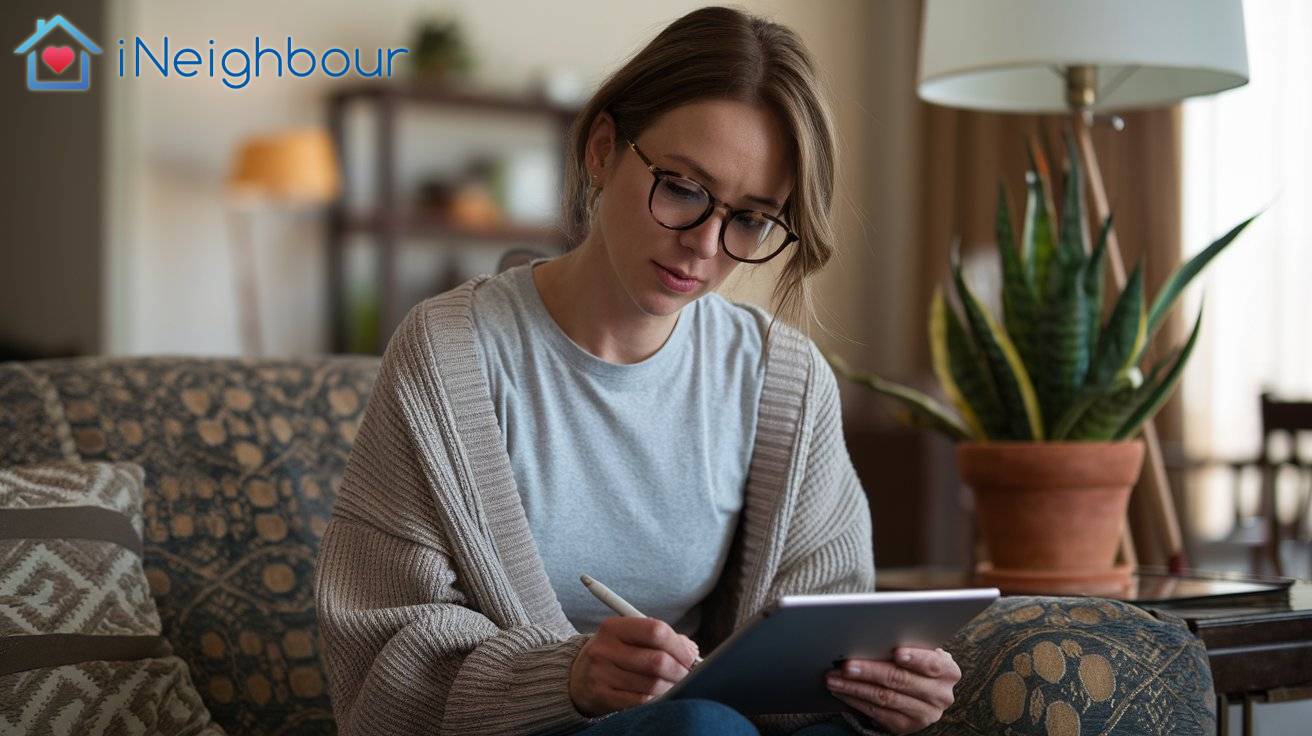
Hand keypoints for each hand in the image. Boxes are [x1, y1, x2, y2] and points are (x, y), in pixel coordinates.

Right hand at [568, 616, 699, 716]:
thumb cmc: (614, 654)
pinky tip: (661, 695)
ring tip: (676, 685)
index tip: (690, 656)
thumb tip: (691, 651)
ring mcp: (601, 673)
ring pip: (651, 684)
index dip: (678, 645)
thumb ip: (662, 639)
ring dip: (671, 686)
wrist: (577, 677)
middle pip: (656, 661)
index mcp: (613, 627)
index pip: (654, 630)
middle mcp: (604, 649)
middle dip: (680, 670)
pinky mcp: (601, 695)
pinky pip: (640, 700)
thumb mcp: (629, 638)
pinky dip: (657, 699)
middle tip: (688, 674)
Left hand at [824, 647, 959, 733]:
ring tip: (834, 678)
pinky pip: (877, 713)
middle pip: (901, 680)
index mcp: (948, 671)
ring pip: (884, 697)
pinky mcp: (907, 726)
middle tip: (846, 664)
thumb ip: (907, 644)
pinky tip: (841, 691)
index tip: (895, 651)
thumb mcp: (920, 651)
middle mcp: (940, 695)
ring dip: (855, 687)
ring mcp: (925, 714)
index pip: (932, 663)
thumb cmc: (915, 662)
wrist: (921, 691)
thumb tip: (872, 633)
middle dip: (870, 671)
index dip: (914, 657)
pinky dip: (855, 700)